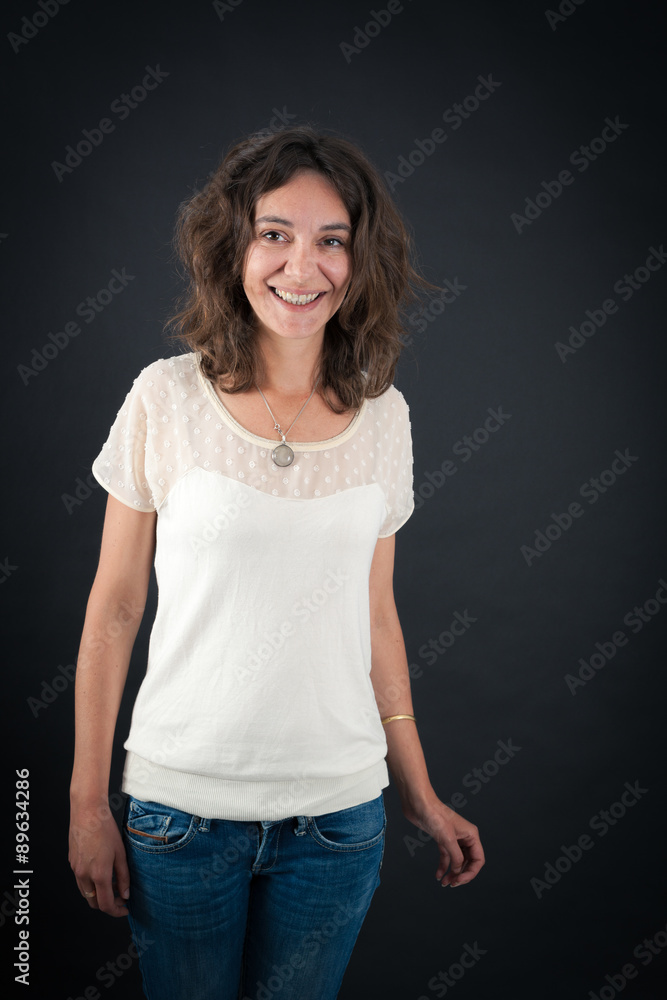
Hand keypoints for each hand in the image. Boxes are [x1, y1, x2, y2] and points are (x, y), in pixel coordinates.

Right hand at [69, 799, 130, 916]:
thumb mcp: (121, 853)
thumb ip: (123, 876)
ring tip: (113, 883)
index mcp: (99, 874)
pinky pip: (81, 880)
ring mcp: (76, 870)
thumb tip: (125, 894)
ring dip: (98, 894)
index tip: (124, 909)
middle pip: (93, 902)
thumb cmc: (105, 829)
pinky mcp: (72, 863)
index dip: (116, 911)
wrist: (87, 813)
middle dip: (107, 904)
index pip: (105, 905)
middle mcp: (84, 875)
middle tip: (120, 896)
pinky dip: (91, 883)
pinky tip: (101, 871)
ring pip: (86, 893)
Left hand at [404, 797, 484, 886]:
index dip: (471, 873)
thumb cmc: (434, 815)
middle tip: (452, 884)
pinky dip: (443, 866)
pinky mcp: (442, 839)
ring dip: (452, 873)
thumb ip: (456, 857)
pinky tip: (438, 875)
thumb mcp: (447, 839)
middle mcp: (465, 837)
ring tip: (445, 883)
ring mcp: (453, 838)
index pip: (478, 859)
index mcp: (471, 835)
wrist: (418, 803)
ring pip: (457, 861)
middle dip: (461, 874)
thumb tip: (458, 871)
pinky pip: (446, 856)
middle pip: (468, 862)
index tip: (459, 881)